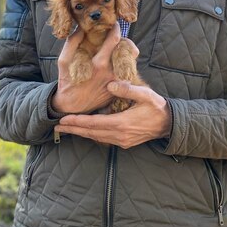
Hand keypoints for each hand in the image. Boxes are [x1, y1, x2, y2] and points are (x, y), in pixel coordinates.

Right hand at [51, 23, 137, 114]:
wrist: (72, 108)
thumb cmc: (67, 83)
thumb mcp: (63, 62)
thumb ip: (71, 43)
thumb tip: (80, 28)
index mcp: (99, 63)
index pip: (114, 40)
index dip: (115, 29)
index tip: (114, 23)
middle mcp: (112, 72)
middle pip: (127, 49)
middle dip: (123, 40)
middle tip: (117, 37)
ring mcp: (117, 81)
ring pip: (128, 61)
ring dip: (124, 54)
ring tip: (115, 51)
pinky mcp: (119, 88)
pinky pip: (126, 72)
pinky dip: (122, 65)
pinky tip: (114, 64)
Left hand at [54, 81, 171, 148]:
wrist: (169, 124)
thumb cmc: (156, 107)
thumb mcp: (145, 95)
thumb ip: (128, 89)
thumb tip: (110, 84)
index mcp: (122, 123)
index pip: (94, 123)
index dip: (78, 121)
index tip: (64, 119)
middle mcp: (119, 135)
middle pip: (91, 133)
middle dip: (74, 129)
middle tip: (57, 125)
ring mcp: (121, 141)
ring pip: (96, 137)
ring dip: (80, 132)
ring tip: (66, 128)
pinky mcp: (124, 142)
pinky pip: (103, 139)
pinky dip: (91, 134)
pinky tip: (84, 130)